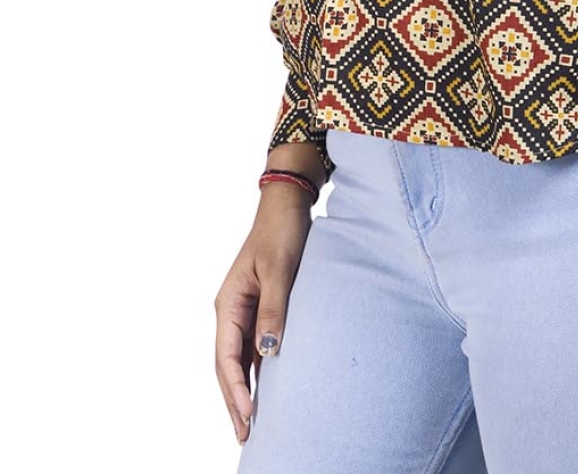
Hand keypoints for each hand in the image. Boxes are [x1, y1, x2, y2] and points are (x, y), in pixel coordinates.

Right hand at [214, 185, 313, 445]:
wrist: (288, 206)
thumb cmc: (282, 233)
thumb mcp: (280, 271)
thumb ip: (273, 310)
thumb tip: (269, 353)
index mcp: (228, 303)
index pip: (226, 356)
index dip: (235, 388)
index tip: (249, 413)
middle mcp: (231, 310)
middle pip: (226, 365)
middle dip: (234, 400)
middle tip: (244, 435)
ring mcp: (243, 310)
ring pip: (238, 359)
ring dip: (242, 389)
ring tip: (250, 422)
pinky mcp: (258, 307)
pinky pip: (251, 347)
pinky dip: (254, 371)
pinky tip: (263, 388)